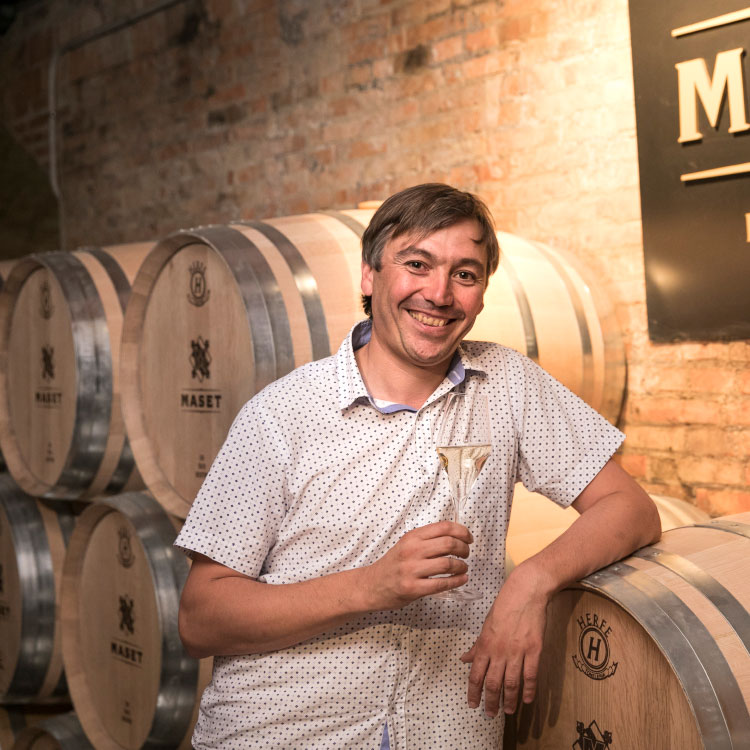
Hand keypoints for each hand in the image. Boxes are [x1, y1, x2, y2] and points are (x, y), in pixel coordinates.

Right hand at [362, 521, 472, 609]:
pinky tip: (461, 579)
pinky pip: (441, 584)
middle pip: (449, 543)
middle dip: (464, 549)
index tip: (469, 538)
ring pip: (447, 563)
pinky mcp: (413, 588)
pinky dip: (456, 581)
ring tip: (463, 568)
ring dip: (462, 566)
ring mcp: (411, 570)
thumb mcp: (407, 545)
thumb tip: (456, 538)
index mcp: (412, 537)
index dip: (462, 531)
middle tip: (466, 554)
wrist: (372, 585)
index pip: (444, 527)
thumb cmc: (393, 565)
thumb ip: (427, 540)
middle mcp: (412, 550)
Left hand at [461, 563, 551, 715]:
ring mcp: (517, 651)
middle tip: (490, 715)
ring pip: (511, 683)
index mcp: (485, 644)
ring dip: (509, 700)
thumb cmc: (504, 606)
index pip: (476, 674)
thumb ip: (477, 645)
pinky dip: (529, 690)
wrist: (525, 592)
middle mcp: (499, 650)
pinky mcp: (534, 650)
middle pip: (493, 683)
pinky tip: (528, 700)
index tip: (472, 704)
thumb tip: (464, 659)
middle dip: (490, 701)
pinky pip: (531, 675)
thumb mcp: (486, 624)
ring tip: (509, 711)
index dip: (473, 692)